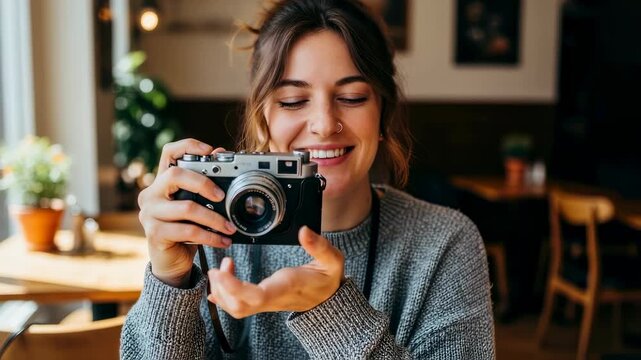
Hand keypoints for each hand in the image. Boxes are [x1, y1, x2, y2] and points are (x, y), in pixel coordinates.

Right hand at [138, 138, 236, 287]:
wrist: (172, 261)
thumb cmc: (185, 229)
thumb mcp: (196, 204)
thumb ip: (204, 183)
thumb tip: (221, 151)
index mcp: (161, 181)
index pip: (169, 153)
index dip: (189, 146)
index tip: (212, 152)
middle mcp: (151, 193)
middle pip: (175, 175)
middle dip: (204, 183)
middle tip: (222, 196)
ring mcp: (150, 213)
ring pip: (186, 207)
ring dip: (214, 218)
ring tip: (230, 227)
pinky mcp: (155, 233)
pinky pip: (188, 230)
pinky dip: (210, 236)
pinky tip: (222, 241)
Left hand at [207, 226, 344, 317]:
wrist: (329, 298)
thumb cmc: (328, 279)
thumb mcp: (332, 259)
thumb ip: (319, 246)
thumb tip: (304, 231)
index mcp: (286, 286)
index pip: (256, 296)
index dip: (234, 288)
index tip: (221, 272)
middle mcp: (273, 297)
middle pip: (239, 306)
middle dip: (222, 288)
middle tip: (217, 267)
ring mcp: (266, 302)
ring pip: (236, 308)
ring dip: (222, 291)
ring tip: (222, 268)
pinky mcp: (262, 301)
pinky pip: (239, 306)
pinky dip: (223, 296)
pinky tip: (217, 285)